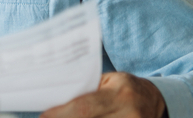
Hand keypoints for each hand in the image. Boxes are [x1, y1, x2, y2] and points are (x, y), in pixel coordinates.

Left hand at [41, 72, 165, 117]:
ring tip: (59, 117)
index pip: (84, 108)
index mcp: (120, 94)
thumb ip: (85, 90)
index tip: (43, 116)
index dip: (60, 114)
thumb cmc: (122, 87)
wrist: (153, 99)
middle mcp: (129, 114)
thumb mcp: (106, 82)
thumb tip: (53, 98)